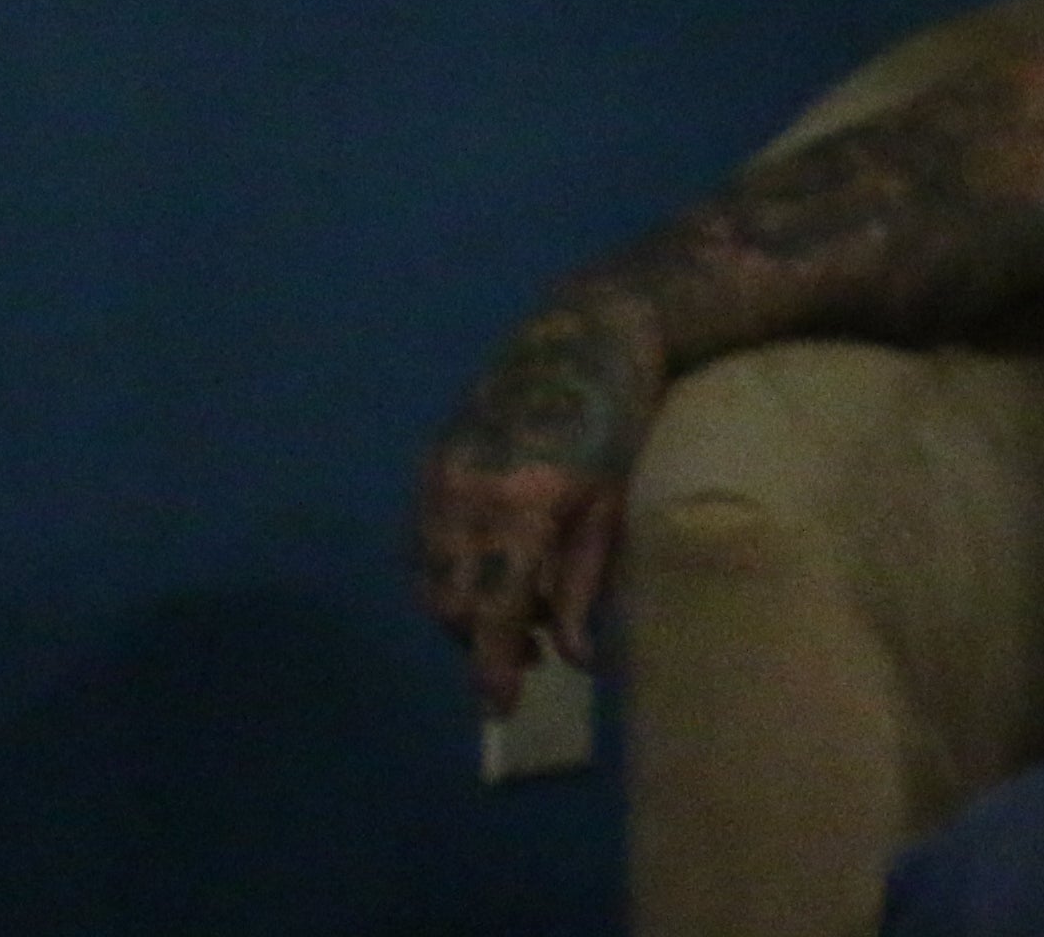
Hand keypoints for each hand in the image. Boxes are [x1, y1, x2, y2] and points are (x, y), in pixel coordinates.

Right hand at [410, 292, 657, 713]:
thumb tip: (574, 661)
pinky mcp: (431, 460)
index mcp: (520, 508)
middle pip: (452, 604)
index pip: (494, 612)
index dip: (493, 666)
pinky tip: (494, 566)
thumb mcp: (614, 506)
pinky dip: (452, 568)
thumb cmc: (621, 420)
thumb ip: (587, 585)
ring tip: (522, 609)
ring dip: (466, 607)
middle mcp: (465, 495)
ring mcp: (439, 475)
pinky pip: (423, 540)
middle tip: (530, 655)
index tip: (498, 709)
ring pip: (431, 577)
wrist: (587, 334)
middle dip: (483, 640)